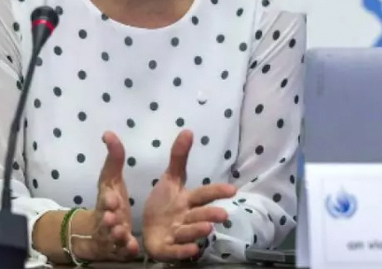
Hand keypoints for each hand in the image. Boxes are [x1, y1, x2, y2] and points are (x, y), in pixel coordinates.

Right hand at [75, 132, 139, 261]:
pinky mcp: (122, 250)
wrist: (97, 234)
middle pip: (107, 221)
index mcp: (106, 201)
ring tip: (122, 234)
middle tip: (113, 218)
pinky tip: (133, 249)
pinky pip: (125, 252)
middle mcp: (108, 220)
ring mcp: (114, 236)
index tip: (112, 198)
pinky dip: (127, 251)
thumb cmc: (108, 202)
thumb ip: (114, 157)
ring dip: (117, 236)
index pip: (105, 200)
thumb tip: (108, 132)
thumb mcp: (110, 179)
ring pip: (115, 238)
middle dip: (109, 219)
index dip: (108, 200)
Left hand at [142, 130, 236, 261]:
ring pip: (189, 232)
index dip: (216, 191)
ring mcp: (177, 234)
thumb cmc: (164, 204)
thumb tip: (188, 130)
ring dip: (198, 230)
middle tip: (223, 215)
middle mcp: (186, 217)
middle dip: (210, 214)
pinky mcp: (167, 248)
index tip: (232, 189)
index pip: (203, 194)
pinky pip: (175, 250)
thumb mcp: (170, 179)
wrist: (148, 229)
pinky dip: (183, 250)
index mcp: (187, 200)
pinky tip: (191, 248)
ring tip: (208, 228)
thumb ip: (179, 157)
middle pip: (199, 215)